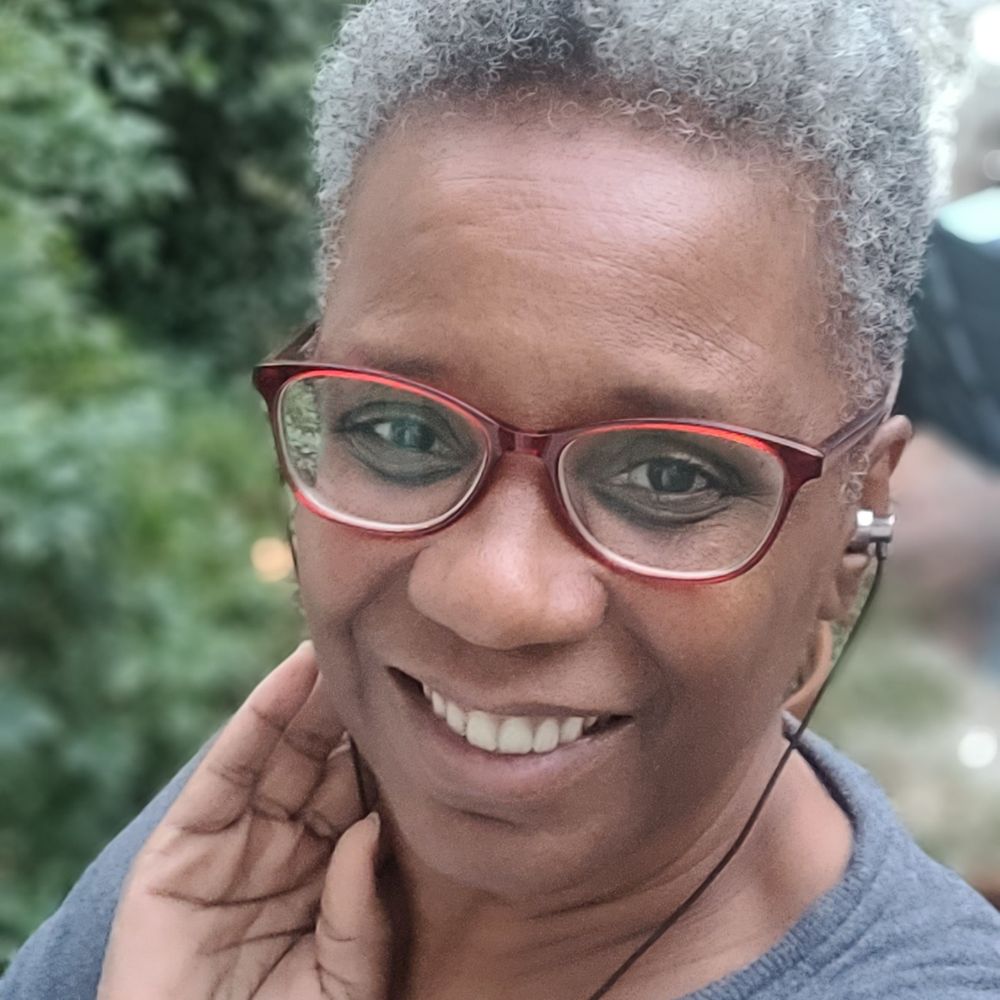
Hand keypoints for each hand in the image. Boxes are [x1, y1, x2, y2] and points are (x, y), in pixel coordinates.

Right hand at [97, 642, 390, 999]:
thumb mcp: (343, 983)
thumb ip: (360, 914)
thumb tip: (370, 829)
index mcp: (328, 875)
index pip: (361, 793)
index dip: (386, 745)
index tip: (419, 691)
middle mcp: (284, 848)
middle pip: (322, 761)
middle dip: (350, 706)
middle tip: (383, 646)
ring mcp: (232, 843)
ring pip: (278, 752)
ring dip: (310, 695)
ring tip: (342, 643)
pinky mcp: (180, 848)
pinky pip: (224, 772)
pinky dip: (257, 719)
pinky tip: (290, 676)